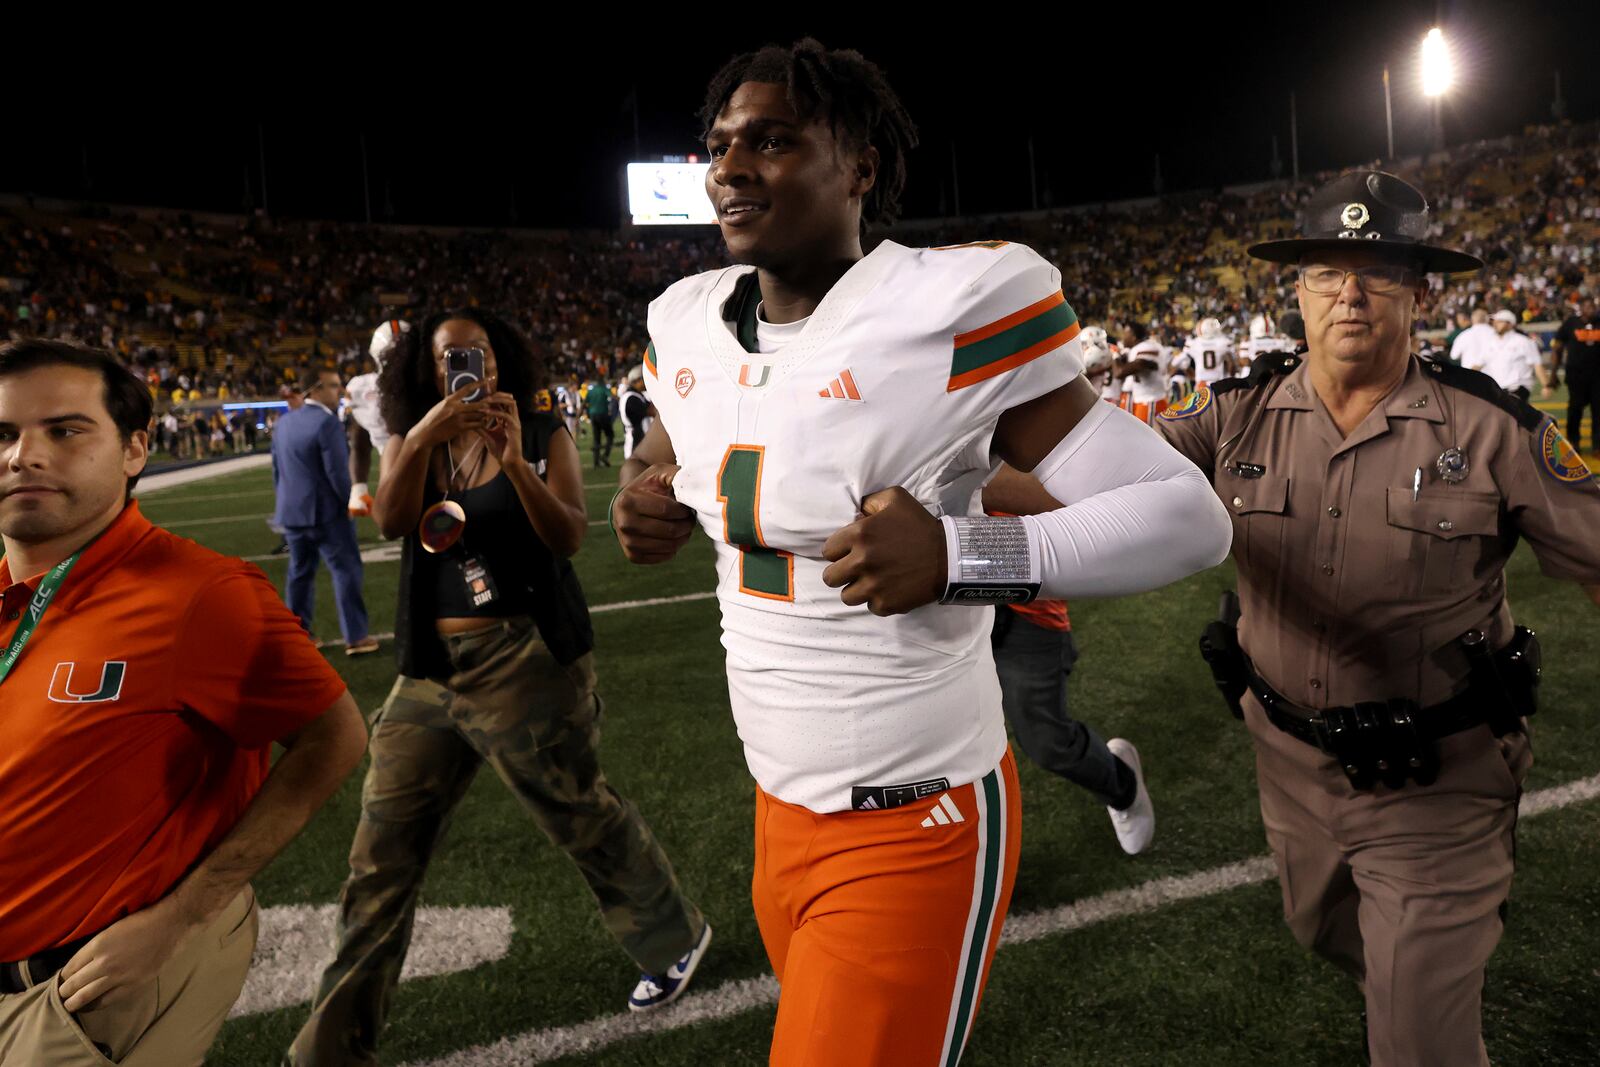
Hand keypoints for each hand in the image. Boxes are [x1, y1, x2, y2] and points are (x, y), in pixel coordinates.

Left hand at [58, 897, 197, 1011]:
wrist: (171, 925)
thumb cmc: (142, 921)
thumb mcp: (111, 929)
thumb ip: (95, 947)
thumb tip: (81, 963)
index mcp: (97, 946)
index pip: (70, 967)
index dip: (63, 976)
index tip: (61, 980)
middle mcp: (104, 963)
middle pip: (74, 984)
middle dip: (64, 992)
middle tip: (61, 995)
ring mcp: (119, 976)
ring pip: (87, 995)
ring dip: (74, 1002)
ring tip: (69, 1006)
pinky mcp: (133, 984)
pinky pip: (108, 1000)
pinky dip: (96, 1005)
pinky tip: (91, 1006)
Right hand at [410, 376, 495, 448]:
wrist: (426, 433)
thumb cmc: (433, 419)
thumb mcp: (441, 405)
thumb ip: (452, 401)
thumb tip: (462, 397)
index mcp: (450, 400)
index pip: (467, 388)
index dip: (479, 383)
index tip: (487, 379)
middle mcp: (455, 408)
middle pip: (477, 404)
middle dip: (486, 403)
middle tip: (493, 402)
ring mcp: (458, 418)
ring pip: (478, 415)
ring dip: (484, 414)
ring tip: (488, 413)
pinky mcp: (460, 428)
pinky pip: (476, 425)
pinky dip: (481, 423)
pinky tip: (482, 422)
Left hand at [476, 392, 522, 466]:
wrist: (509, 462)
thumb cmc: (500, 450)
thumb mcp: (487, 436)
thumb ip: (481, 428)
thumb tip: (470, 422)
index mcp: (507, 419)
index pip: (502, 402)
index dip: (494, 396)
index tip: (482, 393)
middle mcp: (513, 418)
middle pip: (508, 399)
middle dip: (496, 394)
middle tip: (484, 394)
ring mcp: (515, 422)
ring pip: (510, 403)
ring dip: (497, 400)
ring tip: (485, 401)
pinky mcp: (515, 428)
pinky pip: (506, 416)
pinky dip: (495, 412)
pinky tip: (485, 413)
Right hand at [614, 464, 696, 563]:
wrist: (630, 502)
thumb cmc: (649, 486)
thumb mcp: (660, 473)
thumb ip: (676, 475)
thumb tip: (695, 486)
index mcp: (627, 501)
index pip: (667, 510)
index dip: (684, 510)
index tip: (687, 506)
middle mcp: (623, 523)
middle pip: (669, 530)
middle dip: (687, 524)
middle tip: (689, 518)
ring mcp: (626, 542)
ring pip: (669, 546)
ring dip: (683, 537)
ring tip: (684, 526)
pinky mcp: (633, 556)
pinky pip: (663, 557)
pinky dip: (674, 548)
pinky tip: (673, 537)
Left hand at [821, 487, 946, 615]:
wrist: (950, 556)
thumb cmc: (920, 526)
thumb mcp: (895, 499)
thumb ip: (869, 501)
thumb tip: (854, 513)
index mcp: (859, 535)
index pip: (828, 551)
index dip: (839, 551)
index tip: (851, 551)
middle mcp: (861, 561)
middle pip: (830, 577)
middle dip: (842, 572)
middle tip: (858, 569)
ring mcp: (873, 586)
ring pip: (846, 596)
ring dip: (856, 589)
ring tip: (871, 582)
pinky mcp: (885, 604)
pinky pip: (869, 607)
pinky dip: (878, 600)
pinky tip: (889, 589)